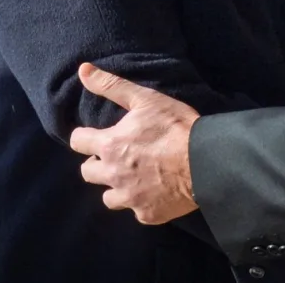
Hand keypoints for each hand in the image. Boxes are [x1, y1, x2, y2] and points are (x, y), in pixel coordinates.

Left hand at [69, 63, 200, 224]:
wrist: (206, 162)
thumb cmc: (176, 127)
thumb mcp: (145, 99)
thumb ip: (111, 86)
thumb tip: (83, 70)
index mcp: (109, 146)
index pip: (77, 142)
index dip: (86, 137)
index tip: (97, 136)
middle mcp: (113, 176)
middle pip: (87, 173)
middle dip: (98, 163)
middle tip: (119, 155)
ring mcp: (129, 198)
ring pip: (108, 198)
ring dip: (116, 186)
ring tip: (134, 176)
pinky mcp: (147, 215)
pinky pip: (135, 211)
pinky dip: (141, 202)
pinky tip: (155, 191)